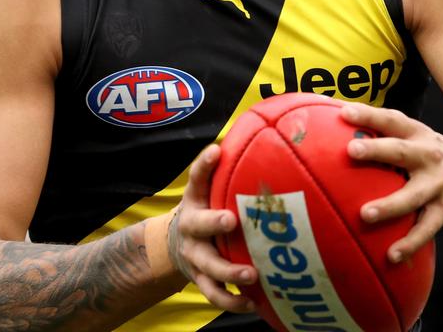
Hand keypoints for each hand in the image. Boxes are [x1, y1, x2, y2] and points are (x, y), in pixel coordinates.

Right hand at [167, 144, 257, 312]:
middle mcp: (190, 227)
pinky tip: (253, 304)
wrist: (174, 245)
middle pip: (197, 224)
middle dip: (213, 222)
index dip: (204, 164)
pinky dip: (232, 302)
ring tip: (251, 276)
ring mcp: (194, 256)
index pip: (196, 177)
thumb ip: (228, 171)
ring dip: (228, 273)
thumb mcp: (209, 189)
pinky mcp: (200, 279)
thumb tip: (269, 137)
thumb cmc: (206, 209)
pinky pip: (214, 295)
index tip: (216, 151)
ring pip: (208, 266)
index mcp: (194, 200)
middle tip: (231, 220)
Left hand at [340, 103, 442, 262]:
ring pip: (412, 196)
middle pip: (401, 151)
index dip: (368, 115)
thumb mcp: (414, 137)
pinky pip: (426, 229)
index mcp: (416, 134)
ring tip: (365, 214)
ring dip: (389, 206)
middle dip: (376, 150)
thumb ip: (384, 133)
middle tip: (351, 150)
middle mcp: (427, 156)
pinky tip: (392, 255)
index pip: (391, 120)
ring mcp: (437, 184)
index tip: (344, 112)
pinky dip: (410, 243)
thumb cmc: (428, 153)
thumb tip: (336, 121)